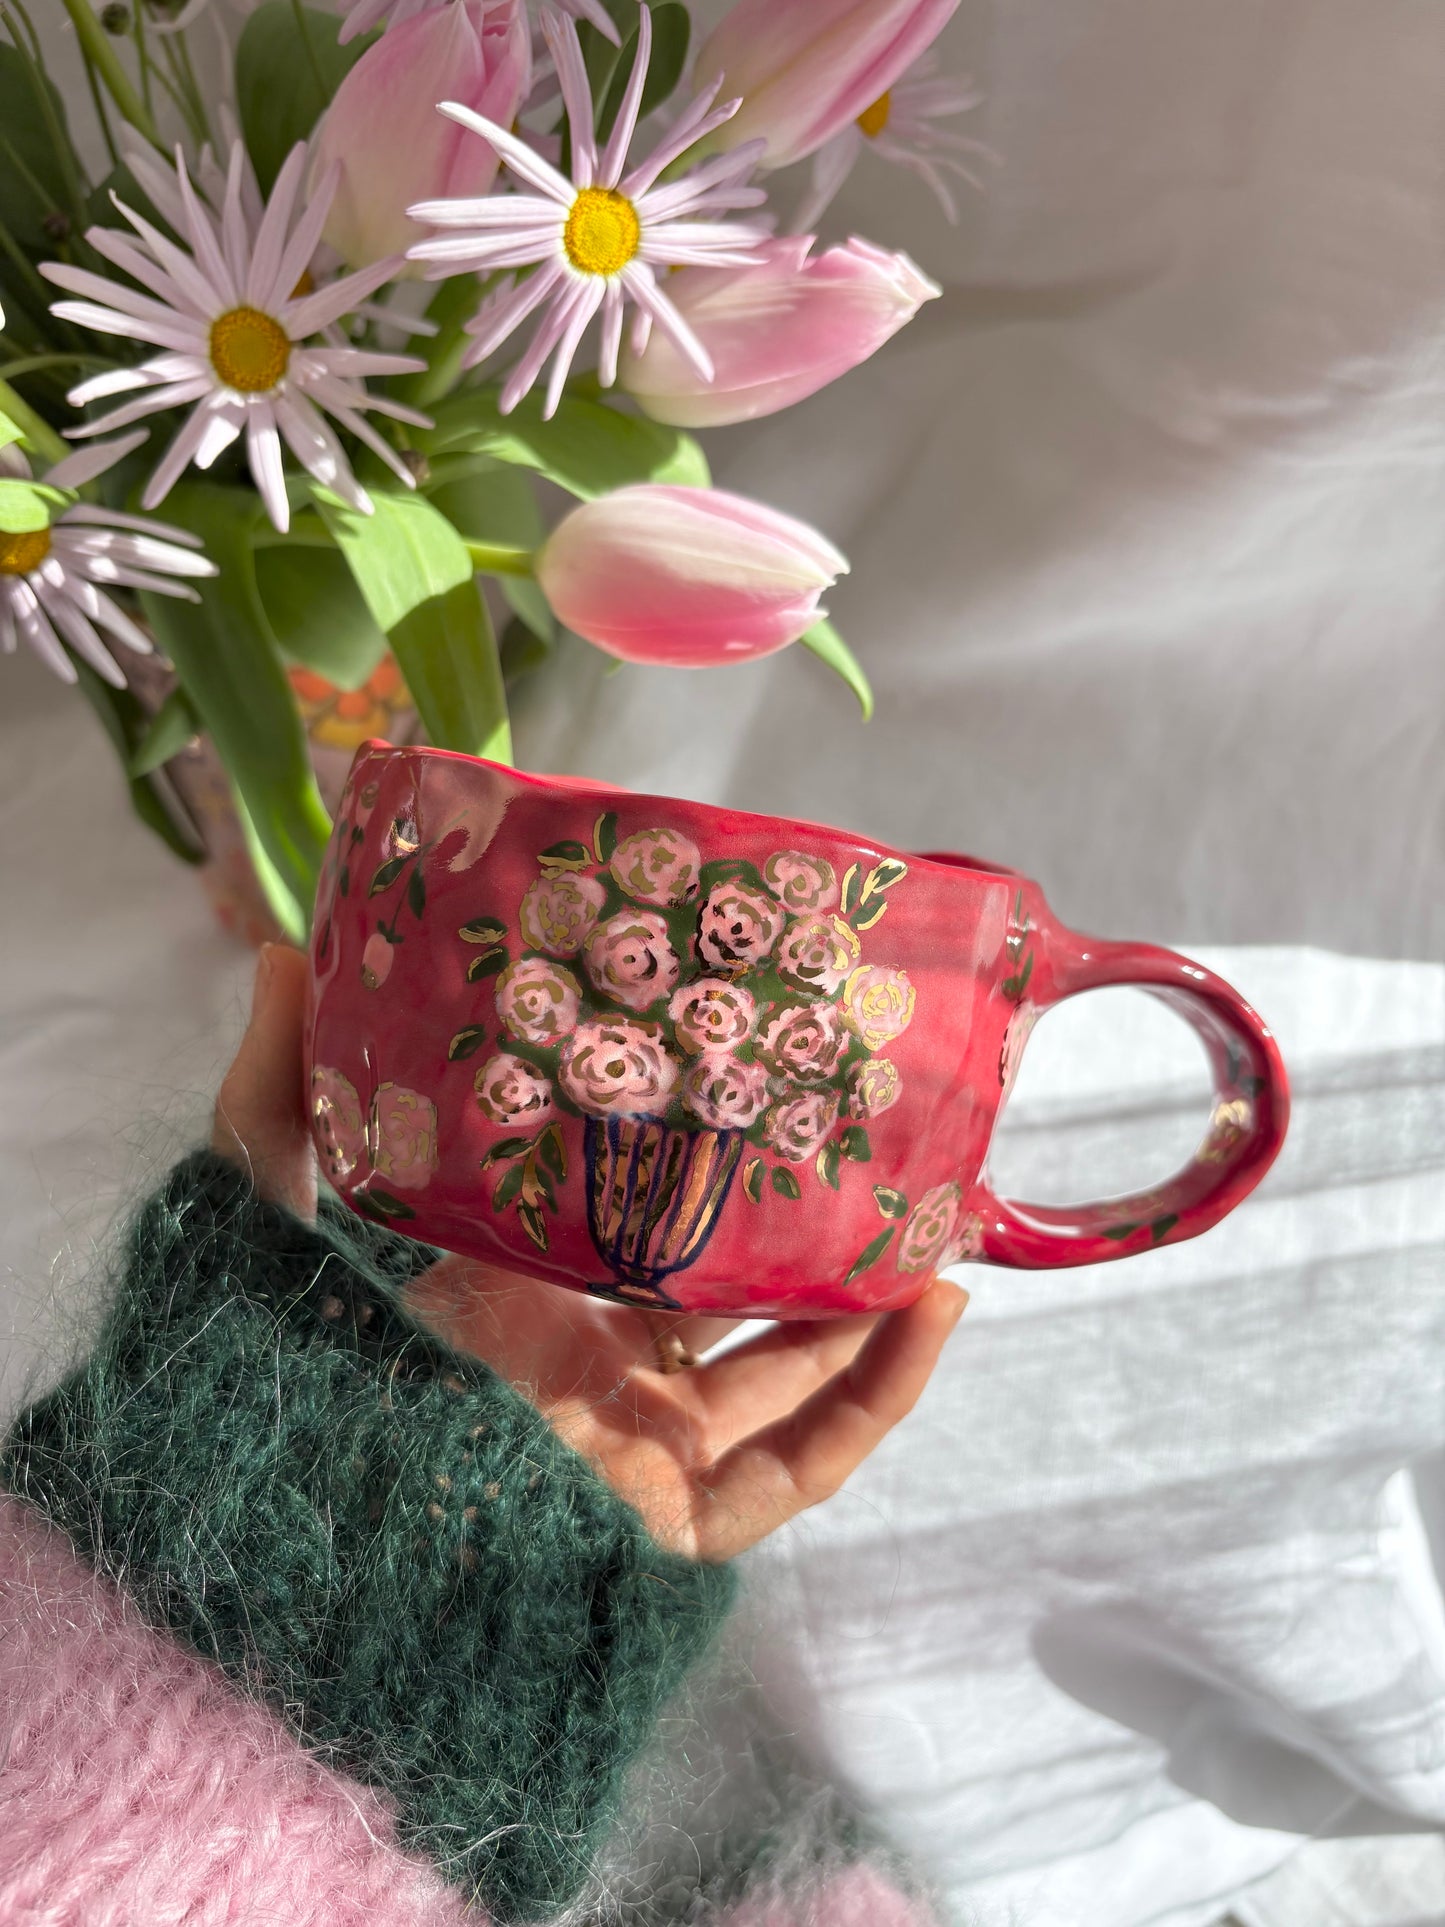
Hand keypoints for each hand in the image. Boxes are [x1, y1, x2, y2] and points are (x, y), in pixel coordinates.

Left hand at [213, 944, 968, 1561]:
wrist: (294, 1506)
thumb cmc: (284, 1349)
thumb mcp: (277, 1197)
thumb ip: (279, 1086)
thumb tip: (280, 951)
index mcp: (518, 1302)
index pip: (637, 1239)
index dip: (713, 1178)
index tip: (770, 1099)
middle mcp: (587, 1374)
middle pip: (731, 1311)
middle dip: (816, 1245)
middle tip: (880, 1159)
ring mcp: (635, 1451)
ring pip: (786, 1387)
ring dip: (871, 1314)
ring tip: (936, 1226)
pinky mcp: (668, 1520)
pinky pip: (798, 1470)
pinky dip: (874, 1399)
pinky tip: (929, 1314)